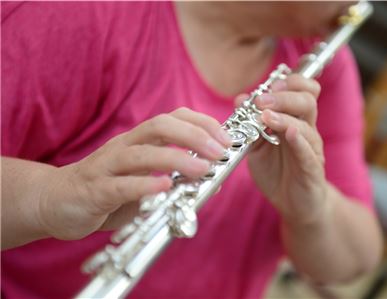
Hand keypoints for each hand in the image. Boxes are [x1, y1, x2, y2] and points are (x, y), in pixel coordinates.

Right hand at [37, 108, 230, 239]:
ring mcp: (107, 167)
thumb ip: (174, 178)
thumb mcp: (144, 179)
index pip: (173, 119)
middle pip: (160, 127)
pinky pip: (121, 185)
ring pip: (142, 154)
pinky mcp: (94, 190)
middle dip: (194, 136)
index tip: (226, 139)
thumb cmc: (107, 189)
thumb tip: (212, 179)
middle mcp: (124, 147)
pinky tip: (165, 187)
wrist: (55, 202)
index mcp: (138, 141)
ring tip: (202, 169)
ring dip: (175, 159)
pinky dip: (144, 185)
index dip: (202, 123)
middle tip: (219, 151)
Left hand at [235, 74, 328, 224]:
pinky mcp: (312, 169)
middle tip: (261, 100)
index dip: (290, 82)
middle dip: (283, 96)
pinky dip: (299, 140)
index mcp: (294, 120)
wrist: (293, 204)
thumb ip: (250, 124)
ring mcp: (311, 149)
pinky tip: (289, 133)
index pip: (303, 91)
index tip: (269, 85)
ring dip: (285, 116)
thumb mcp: (257, 145)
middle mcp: (306, 131)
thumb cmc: (277, 172)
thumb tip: (240, 99)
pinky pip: (308, 152)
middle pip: (307, 101)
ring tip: (266, 115)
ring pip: (306, 124)